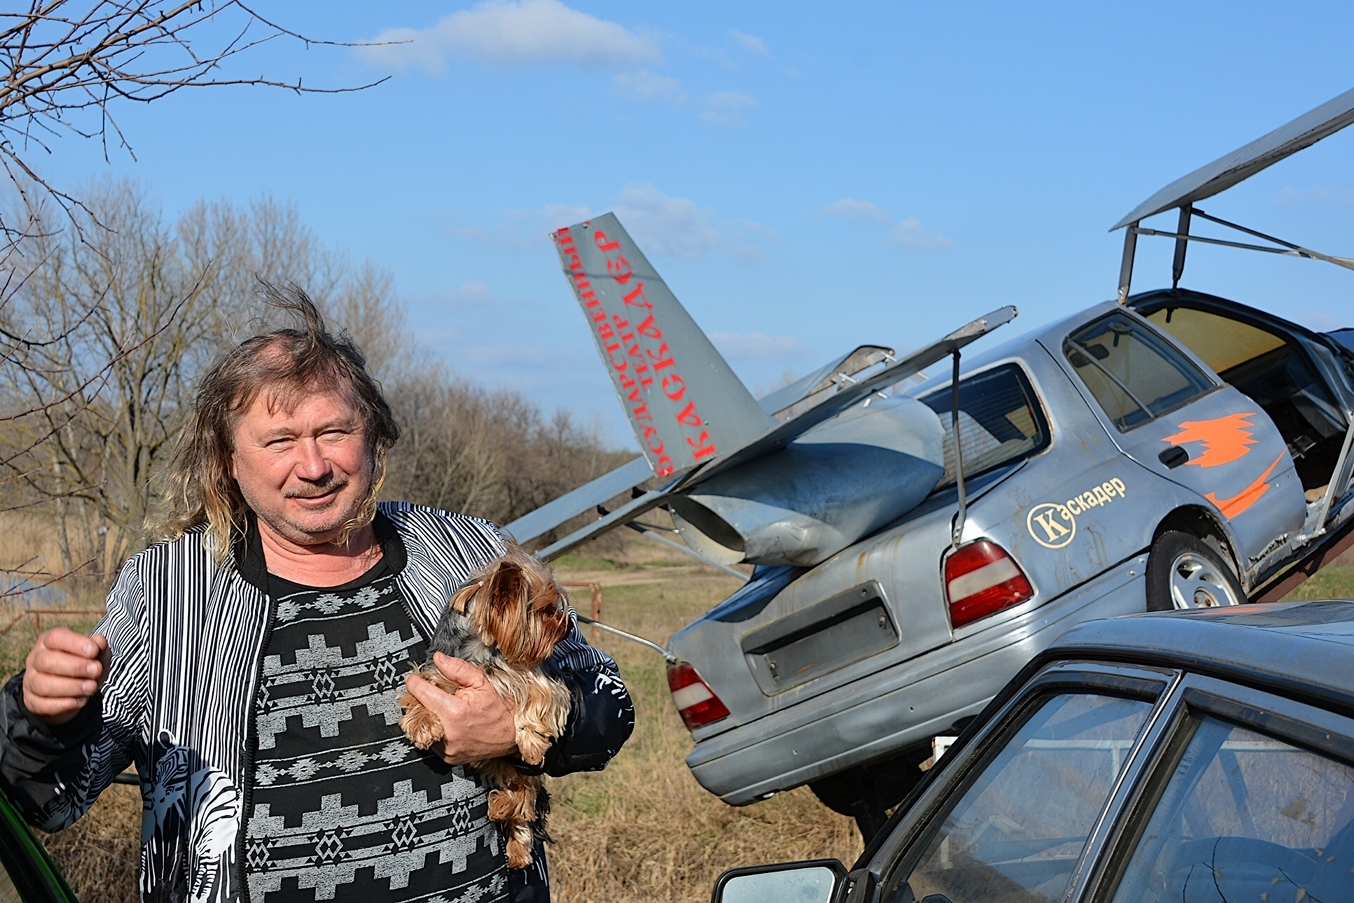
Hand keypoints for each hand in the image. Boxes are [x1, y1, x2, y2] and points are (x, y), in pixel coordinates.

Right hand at [22, 629, 109, 725]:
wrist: (73, 691)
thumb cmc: (85, 664)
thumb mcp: (95, 653)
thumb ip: (98, 646)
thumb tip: (99, 642)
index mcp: (49, 642)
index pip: (55, 638)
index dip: (74, 643)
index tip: (94, 651)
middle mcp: (35, 659)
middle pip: (47, 662)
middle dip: (75, 667)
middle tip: (96, 670)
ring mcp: (30, 681)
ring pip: (43, 685)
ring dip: (71, 687)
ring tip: (92, 687)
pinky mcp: (32, 701)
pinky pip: (43, 705)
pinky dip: (65, 704)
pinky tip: (82, 700)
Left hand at [402, 653, 518, 764]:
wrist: (512, 735)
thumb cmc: (500, 709)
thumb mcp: (482, 682)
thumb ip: (458, 669)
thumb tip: (439, 659)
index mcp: (454, 711)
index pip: (421, 692)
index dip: (415, 682)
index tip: (413, 678)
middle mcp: (447, 732)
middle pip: (417, 711)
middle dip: (421, 699)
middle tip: (431, 693)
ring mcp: (447, 748)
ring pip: (421, 728)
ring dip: (426, 716)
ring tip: (442, 710)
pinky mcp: (447, 758)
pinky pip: (431, 741)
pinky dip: (435, 731)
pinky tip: (448, 724)